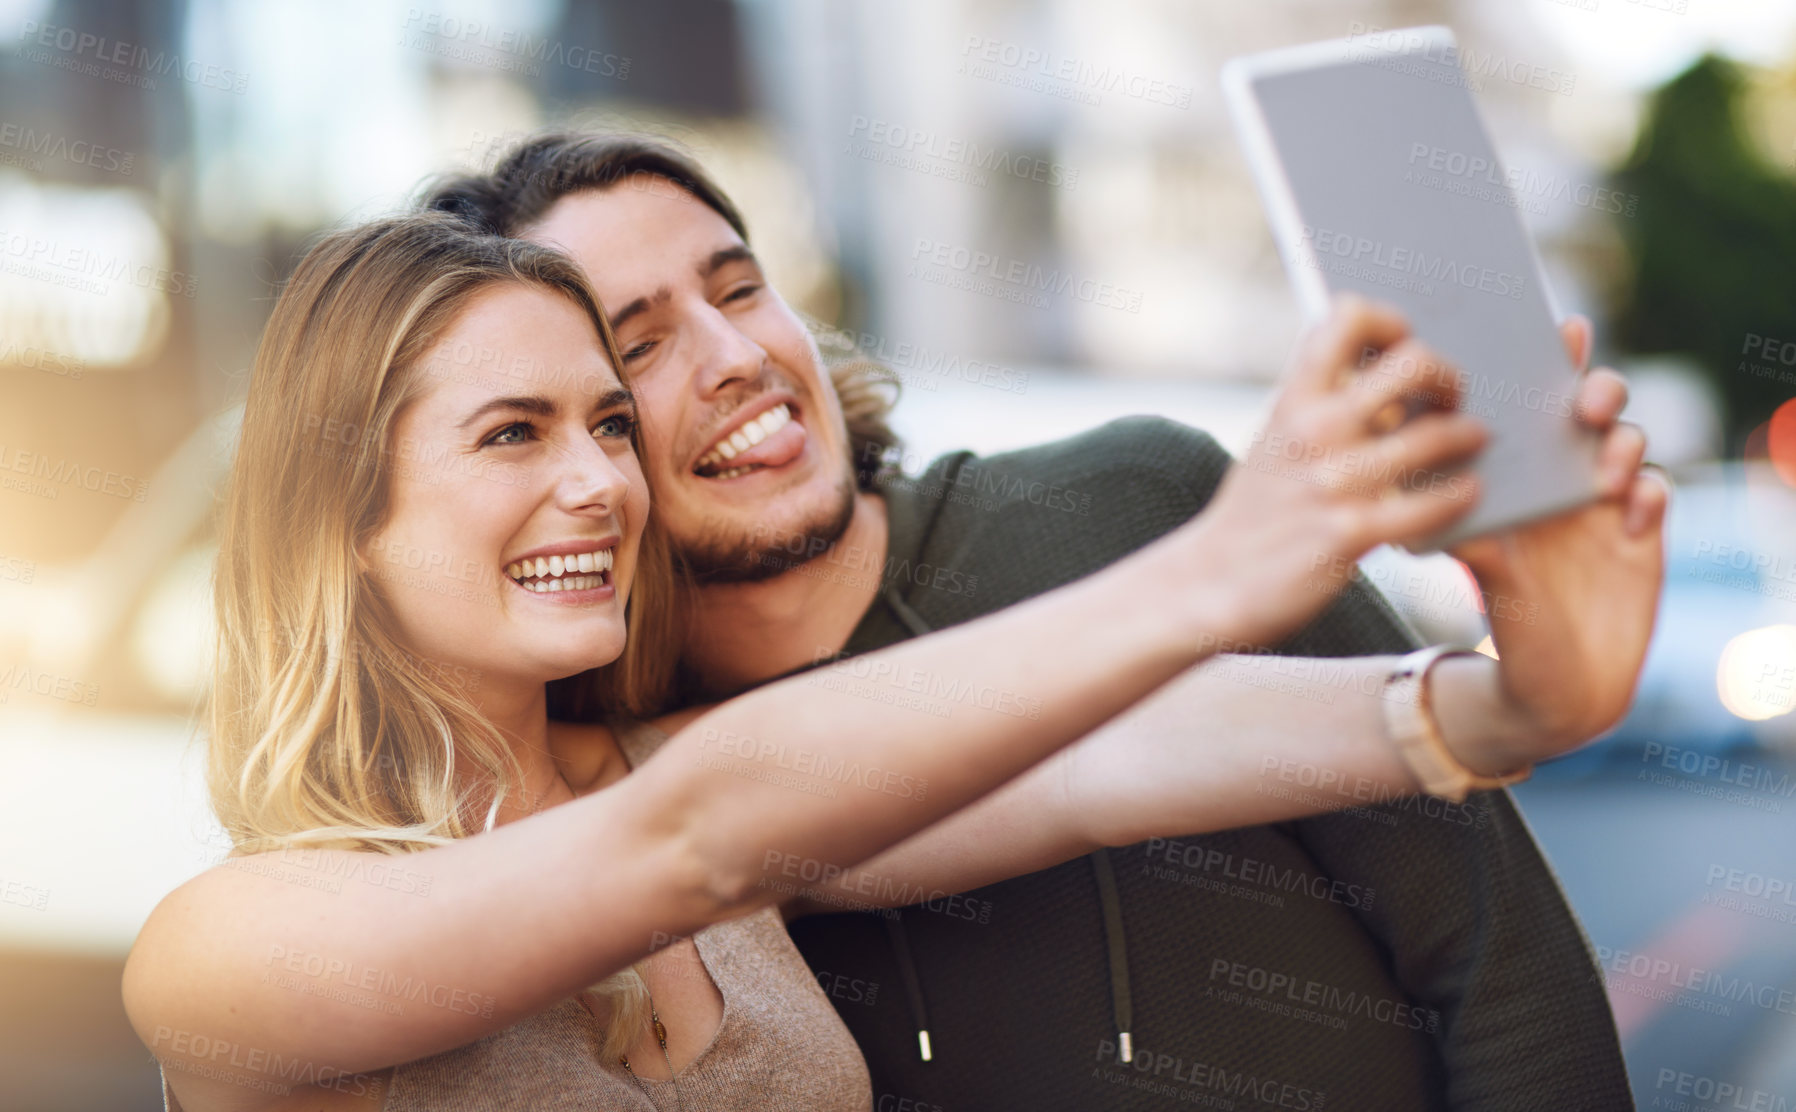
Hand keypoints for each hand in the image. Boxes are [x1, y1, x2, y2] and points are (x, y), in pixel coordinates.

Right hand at [1196, 294, 1487, 647]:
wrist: (1210, 583)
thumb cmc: (1255, 511)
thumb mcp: (1273, 440)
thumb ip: (1320, 405)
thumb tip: (1385, 374)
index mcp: (1292, 399)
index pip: (1347, 318)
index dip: (1391, 321)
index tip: (1404, 344)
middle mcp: (1313, 430)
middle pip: (1414, 362)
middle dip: (1448, 375)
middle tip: (1450, 397)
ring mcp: (1333, 481)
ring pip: (1435, 435)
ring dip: (1469, 435)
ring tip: (1475, 439)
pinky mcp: (1351, 533)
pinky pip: (1431, 505)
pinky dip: (1461, 495)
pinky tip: (1469, 492)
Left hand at [1444, 315, 1668, 767]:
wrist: (1554, 691)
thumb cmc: (1508, 628)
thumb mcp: (1487, 580)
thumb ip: (1472, 541)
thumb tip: (1431, 508)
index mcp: (1515, 480)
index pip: (1526, 408)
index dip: (1542, 366)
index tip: (1552, 334)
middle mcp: (1559, 482)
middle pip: (1586, 411)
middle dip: (1593, 390)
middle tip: (1583, 404)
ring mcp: (1604, 505)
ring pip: (1625, 442)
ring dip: (1621, 440)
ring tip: (1605, 464)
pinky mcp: (1641, 535)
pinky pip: (1656, 493)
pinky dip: (1649, 493)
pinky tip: (1632, 513)